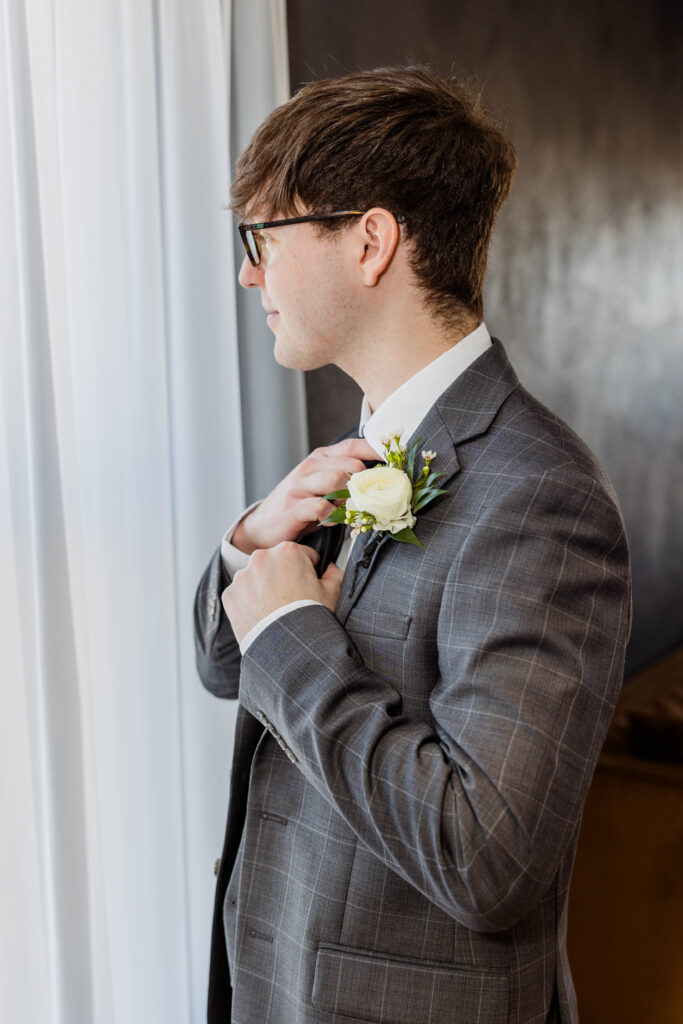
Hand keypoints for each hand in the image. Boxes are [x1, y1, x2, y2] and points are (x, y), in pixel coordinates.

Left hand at [222, 542, 344, 643]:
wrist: (287, 650)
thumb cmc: (310, 620)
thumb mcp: (333, 593)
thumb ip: (334, 573)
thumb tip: (330, 569)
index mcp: (288, 551)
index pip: (301, 554)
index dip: (308, 569)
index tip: (307, 584)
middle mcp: (261, 557)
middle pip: (275, 563)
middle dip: (283, 576)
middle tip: (292, 599)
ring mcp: (242, 576)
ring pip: (256, 578)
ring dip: (264, 588)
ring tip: (275, 610)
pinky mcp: (229, 595)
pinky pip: (241, 595)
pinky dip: (249, 603)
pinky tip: (262, 616)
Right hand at [232, 437, 378, 553]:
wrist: (262, 526)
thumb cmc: (300, 505)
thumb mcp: (323, 486)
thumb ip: (347, 479)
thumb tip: (382, 481)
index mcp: (321, 458)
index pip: (354, 446)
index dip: (377, 451)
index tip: (398, 460)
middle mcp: (310, 467)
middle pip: (351, 465)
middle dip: (365, 483)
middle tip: (370, 500)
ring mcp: (299, 486)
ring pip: (337, 481)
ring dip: (349, 499)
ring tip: (347, 511)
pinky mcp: (292, 508)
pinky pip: (321, 507)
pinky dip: (331, 516)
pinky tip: (330, 522)